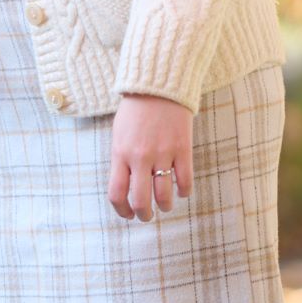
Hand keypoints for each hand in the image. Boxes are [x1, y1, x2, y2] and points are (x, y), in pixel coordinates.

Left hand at [108, 92, 192, 221]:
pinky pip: (185, 182)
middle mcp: (140, 157)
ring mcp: (162, 154)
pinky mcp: (182, 149)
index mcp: (120, 153)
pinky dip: (183, 192)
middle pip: (141, 201)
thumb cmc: (135, 111)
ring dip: (165, 206)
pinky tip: (181, 190)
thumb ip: (120, 160)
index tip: (127, 214)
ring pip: (164, 196)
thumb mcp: (119, 135)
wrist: (158, 86)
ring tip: (165, 204)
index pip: (116, 193)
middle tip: (147, 216)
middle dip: (144, 215)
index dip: (121, 210)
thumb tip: (125, 188)